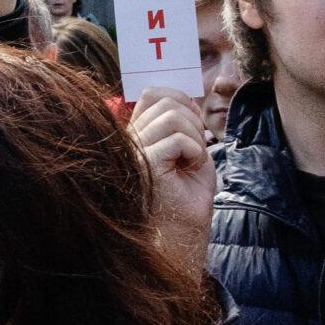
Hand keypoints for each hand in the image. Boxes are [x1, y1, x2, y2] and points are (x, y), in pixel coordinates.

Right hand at [128, 87, 214, 269]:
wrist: (185, 230)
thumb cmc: (187, 194)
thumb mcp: (188, 148)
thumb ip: (182, 121)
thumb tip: (187, 98)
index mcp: (136, 134)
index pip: (152, 94)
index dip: (181, 99)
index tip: (195, 125)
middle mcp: (128, 141)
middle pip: (164, 102)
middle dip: (193, 120)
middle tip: (196, 150)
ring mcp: (133, 152)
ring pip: (172, 117)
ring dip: (195, 137)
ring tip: (192, 161)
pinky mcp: (144, 165)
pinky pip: (177, 139)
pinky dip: (196, 152)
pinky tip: (190, 169)